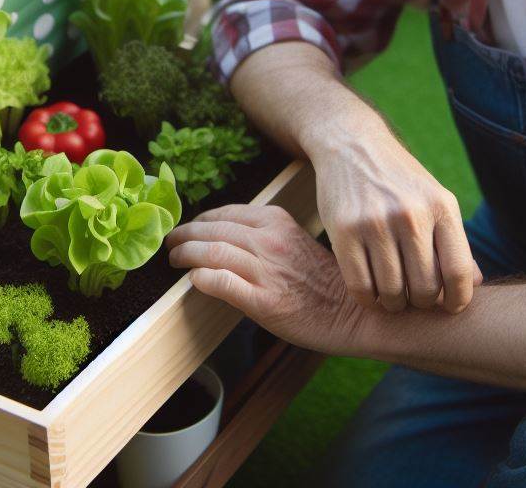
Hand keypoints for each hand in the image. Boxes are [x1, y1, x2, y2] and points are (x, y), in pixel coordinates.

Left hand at [165, 204, 370, 355]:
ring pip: (211, 252)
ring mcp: (266, 269)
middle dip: (184, 235)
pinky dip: (202, 278)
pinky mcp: (264, 300)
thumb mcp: (294, 242)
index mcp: (277, 220)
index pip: (225, 213)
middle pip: (212, 229)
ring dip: (186, 255)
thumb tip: (225, 239)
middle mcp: (269, 239)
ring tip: (175, 260)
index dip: (199, 220)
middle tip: (170, 243)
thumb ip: (263, 237)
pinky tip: (194, 281)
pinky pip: (221, 282)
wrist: (355, 313)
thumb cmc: (325, 281)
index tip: (188, 228)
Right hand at [309, 125, 481, 314]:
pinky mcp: (344, 230)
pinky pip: (360, 287)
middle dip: (422, 303)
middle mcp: (411, 214)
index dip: (457, 300)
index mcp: (441, 206)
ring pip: (392, 292)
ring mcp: (375, 222)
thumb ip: (453, 241)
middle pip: (425, 289)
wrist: (352, 144)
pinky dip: (368, 299)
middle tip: (414, 297)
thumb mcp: (433, 199)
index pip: (458, 272)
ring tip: (392, 295)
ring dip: (394, 304)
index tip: (449, 306)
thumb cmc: (399, 181)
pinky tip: (371, 291)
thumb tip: (474, 284)